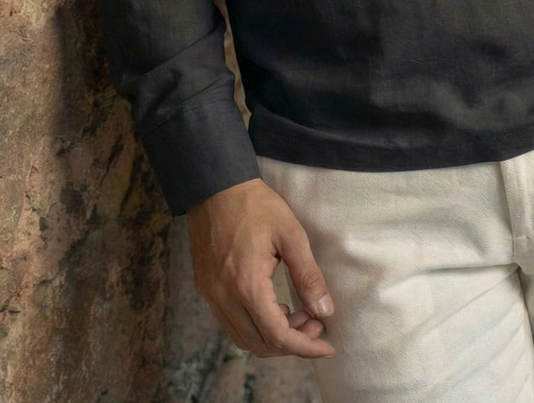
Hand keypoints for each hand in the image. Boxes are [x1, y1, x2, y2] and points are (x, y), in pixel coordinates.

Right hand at [187, 176, 336, 359]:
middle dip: (292, 343)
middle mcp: (224, 297)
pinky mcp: (206, 287)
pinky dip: (255, 325)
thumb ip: (308, 275)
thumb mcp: (290, 234)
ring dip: (272, 337)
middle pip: (259, 345)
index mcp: (247, 285)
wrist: (215, 185)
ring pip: (243, 338)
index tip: (327, 346)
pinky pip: (231, 323)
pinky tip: (274, 306)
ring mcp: (211, 294)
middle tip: (315, 323)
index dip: (305, 347)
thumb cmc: (255, 205)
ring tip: (298, 314)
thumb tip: (325, 310)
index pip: (277, 336)